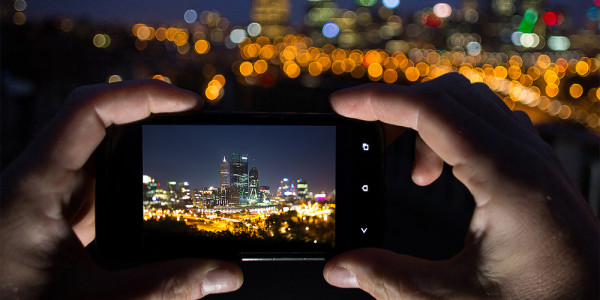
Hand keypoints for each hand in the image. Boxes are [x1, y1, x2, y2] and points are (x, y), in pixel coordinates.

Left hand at [0, 80, 242, 298]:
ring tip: (180, 137)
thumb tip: (224, 273)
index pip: (89, 110)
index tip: (190, 103)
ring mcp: (50, 192)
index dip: (142, 95)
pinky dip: (131, 164)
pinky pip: (98, 171)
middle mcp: (41, 177)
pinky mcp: (60, 208)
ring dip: (139, 134)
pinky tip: (153, 177)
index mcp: (37, 184)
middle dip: (147, 107)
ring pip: (96, 142)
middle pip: (95, 115)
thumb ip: (162, 287)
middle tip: (193, 116)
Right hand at [324, 73, 598, 298]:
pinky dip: (452, 134)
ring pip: (470, 106)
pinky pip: (487, 125)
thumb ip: (390, 279)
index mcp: (508, 179)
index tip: (341, 104)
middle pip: (449, 95)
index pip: (432, 113)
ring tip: (416, 176)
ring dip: (428, 124)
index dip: (379, 102)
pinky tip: (445, 174)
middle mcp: (525, 157)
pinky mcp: (535, 169)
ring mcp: (535, 159)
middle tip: (369, 140)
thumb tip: (339, 267)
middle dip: (399, 108)